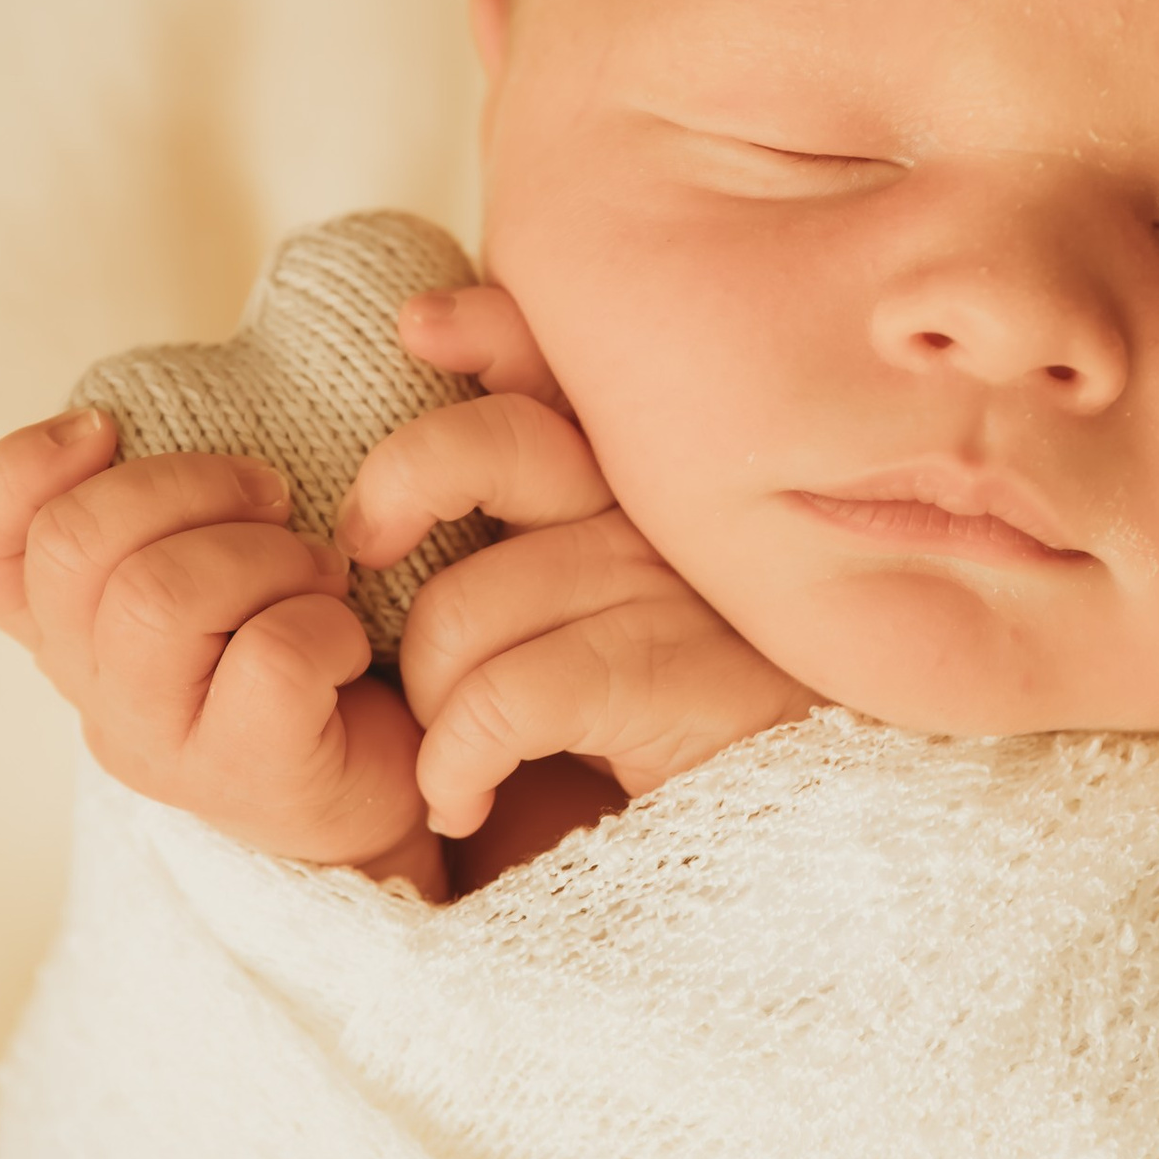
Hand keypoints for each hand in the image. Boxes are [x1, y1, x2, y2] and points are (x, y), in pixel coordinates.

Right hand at [0, 410, 440, 890]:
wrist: (392, 789)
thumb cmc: (307, 647)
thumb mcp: (219, 563)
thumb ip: (170, 505)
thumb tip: (146, 401)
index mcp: (71, 626)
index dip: (20, 468)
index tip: (104, 428)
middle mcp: (93, 687)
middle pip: (73, 546)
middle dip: (186, 485)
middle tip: (271, 497)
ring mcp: (157, 742)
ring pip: (160, 596)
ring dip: (265, 554)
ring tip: (317, 576)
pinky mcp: (243, 776)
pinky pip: (271, 657)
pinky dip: (328, 624)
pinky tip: (345, 645)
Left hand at [348, 283, 818, 840]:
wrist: (793, 829)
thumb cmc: (676, 714)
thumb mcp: (605, 595)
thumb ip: (535, 505)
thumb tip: (428, 357)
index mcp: (648, 474)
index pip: (563, 362)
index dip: (486, 328)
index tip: (418, 330)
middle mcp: (664, 509)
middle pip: (494, 446)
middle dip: (399, 491)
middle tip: (364, 561)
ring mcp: (676, 589)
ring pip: (470, 601)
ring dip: (428, 696)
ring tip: (450, 749)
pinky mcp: (678, 679)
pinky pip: (506, 699)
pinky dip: (455, 763)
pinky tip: (461, 800)